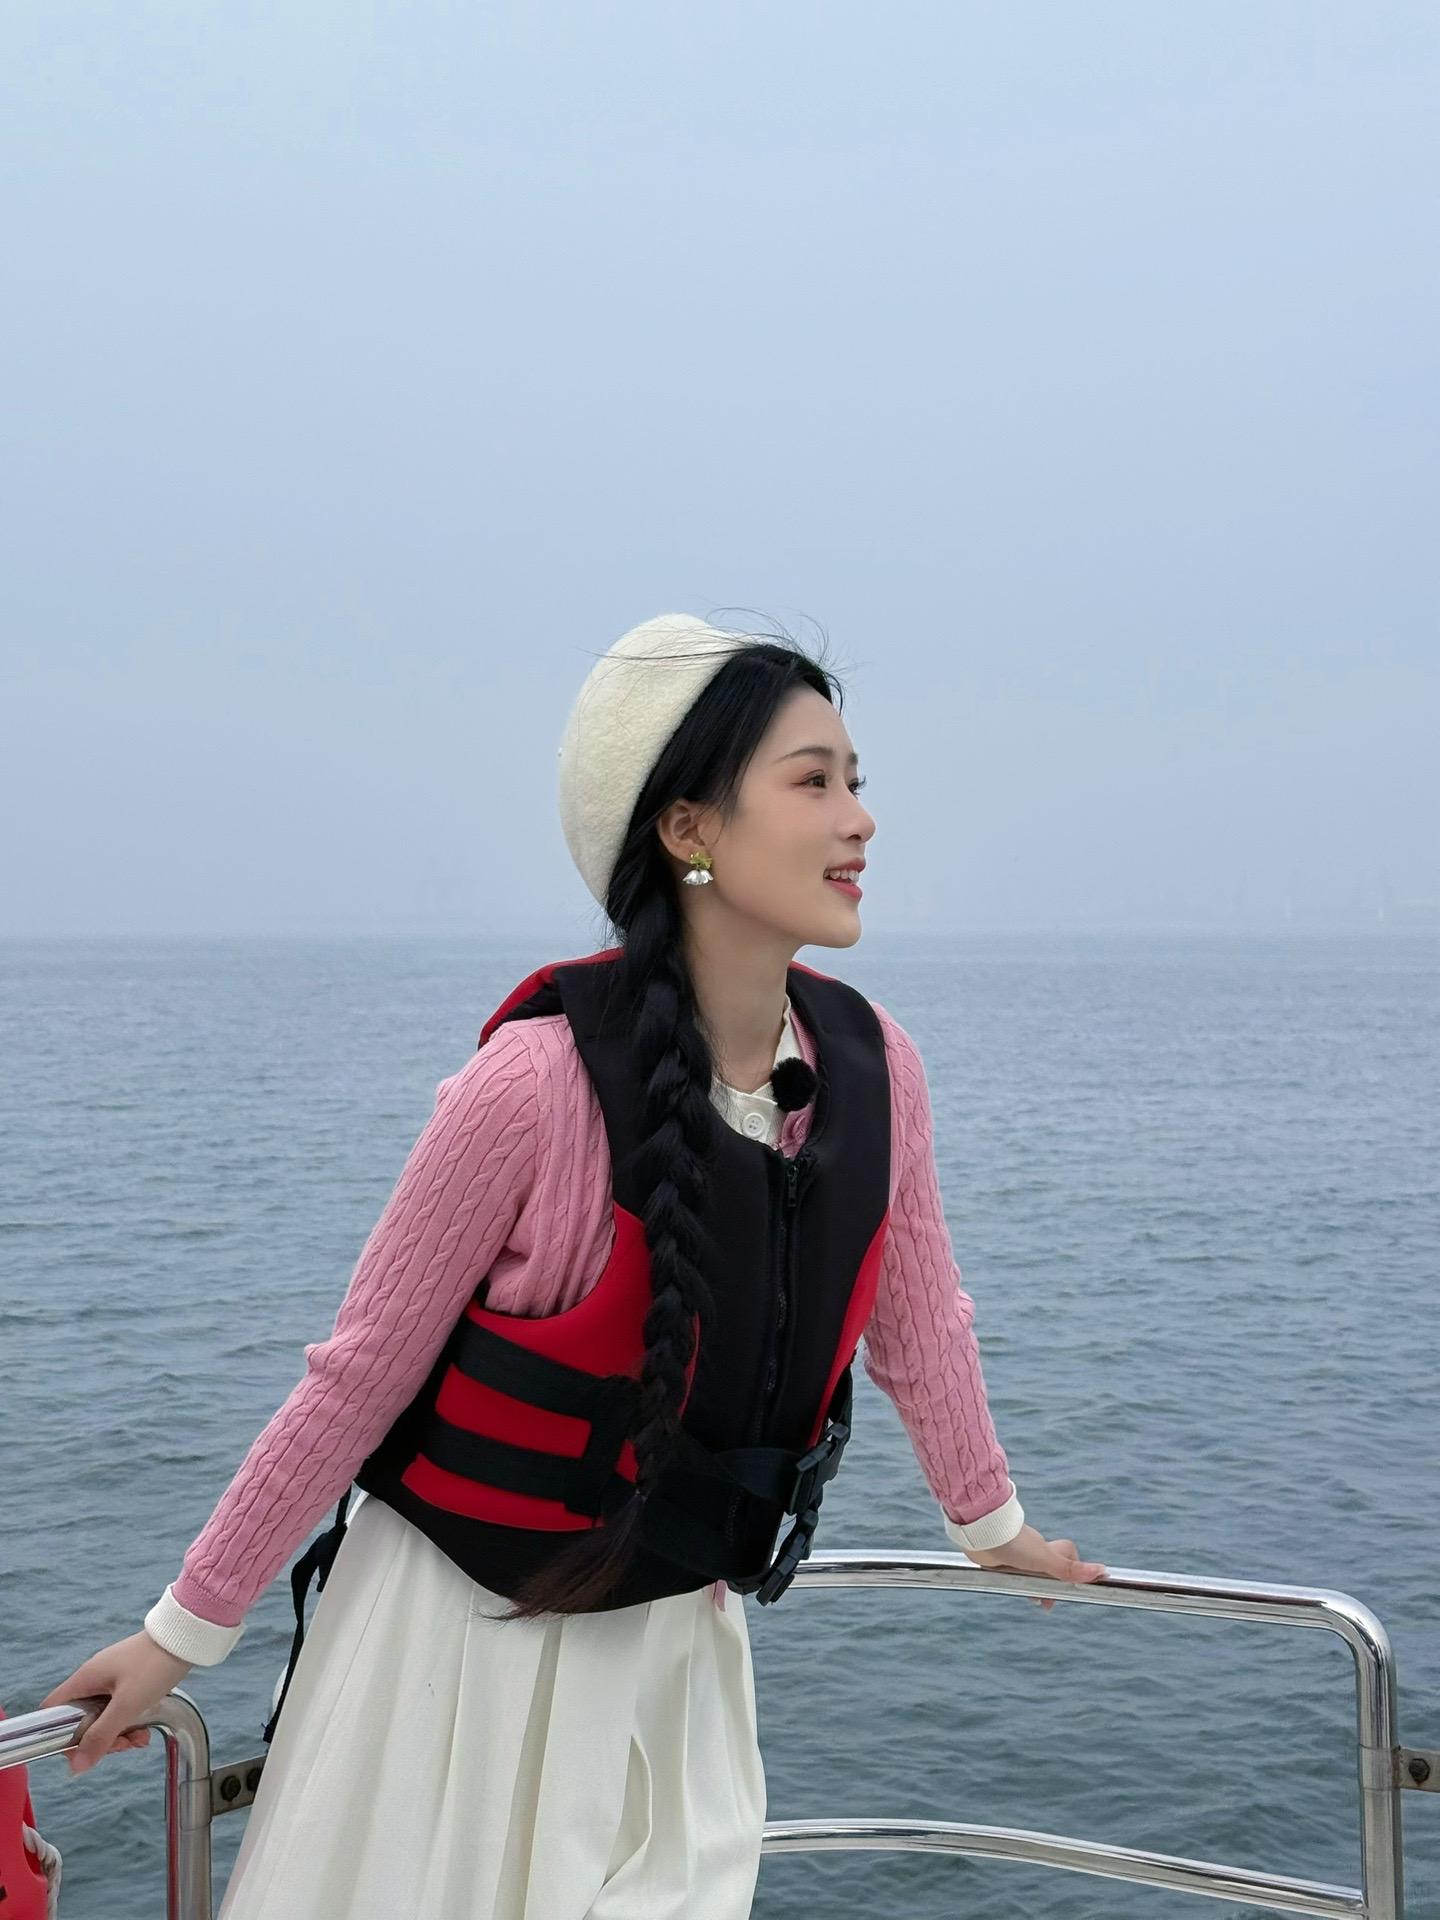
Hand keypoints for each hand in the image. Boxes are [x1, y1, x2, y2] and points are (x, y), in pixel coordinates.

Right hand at [40, 1631, 194, 1772]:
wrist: (186, 1638)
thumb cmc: (154, 1666)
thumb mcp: (127, 1706)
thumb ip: (101, 1736)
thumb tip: (75, 1767)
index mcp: (85, 1678)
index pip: (53, 1710)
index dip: (59, 1734)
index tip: (83, 1749)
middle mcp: (94, 1678)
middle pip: (81, 1720)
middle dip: (100, 1739)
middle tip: (122, 1745)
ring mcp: (112, 1679)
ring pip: (103, 1718)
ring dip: (119, 1734)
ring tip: (140, 1739)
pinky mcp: (130, 1681)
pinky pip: (120, 1709)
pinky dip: (131, 1722)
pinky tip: (146, 1730)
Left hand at [964, 1524, 1105, 1609]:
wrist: (982, 1535)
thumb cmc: (1015, 1544)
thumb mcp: (1047, 1560)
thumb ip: (1070, 1568)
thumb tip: (1102, 1571)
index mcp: (1046, 1549)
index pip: (1067, 1555)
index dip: (1072, 1569)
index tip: (1070, 1587)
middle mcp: (1033, 1550)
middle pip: (1048, 1568)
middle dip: (1050, 1584)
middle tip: (1046, 1603)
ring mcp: (1016, 1554)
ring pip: (1029, 1571)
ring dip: (1031, 1583)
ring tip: (1030, 1597)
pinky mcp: (1000, 1559)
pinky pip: (1010, 1571)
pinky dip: (1013, 1579)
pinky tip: (1010, 1585)